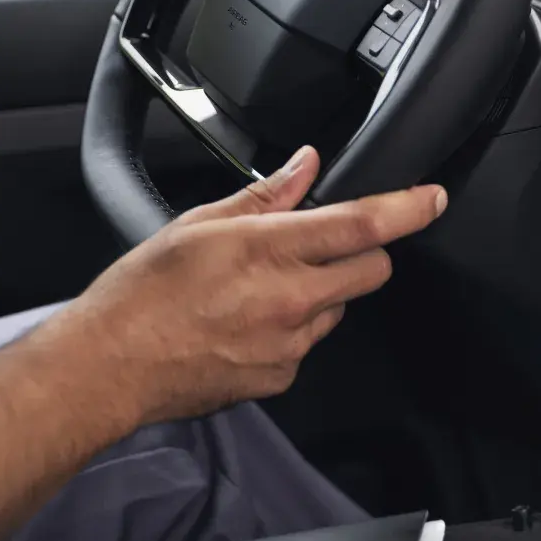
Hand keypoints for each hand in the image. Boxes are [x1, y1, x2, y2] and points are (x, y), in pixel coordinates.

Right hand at [44, 147, 445, 425]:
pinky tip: (251, 324)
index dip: (408, 208)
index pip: (362, 223)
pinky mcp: (282, 375)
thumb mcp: (200, 224)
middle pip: (373, 269)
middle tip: (324, 247)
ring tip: (265, 290)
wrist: (106, 368)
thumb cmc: (142, 294)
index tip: (433, 198)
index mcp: (270, 249)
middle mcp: (290, 298)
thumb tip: (307, 165)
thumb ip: (266, 195)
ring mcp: (290, 342)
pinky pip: (311, 343)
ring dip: (324, 292)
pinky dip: (295, 329)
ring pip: (341, 307)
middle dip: (364, 253)